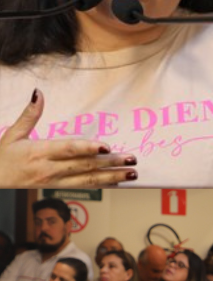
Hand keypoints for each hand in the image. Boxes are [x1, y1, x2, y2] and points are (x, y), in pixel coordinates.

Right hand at [0, 90, 137, 186]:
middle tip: (131, 159)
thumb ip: (30, 115)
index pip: (68, 149)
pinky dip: (102, 183)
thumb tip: (39, 94)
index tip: (106, 146)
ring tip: (131, 173)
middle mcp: (50, 169)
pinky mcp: (58, 187)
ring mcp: (56, 180)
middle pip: (85, 165)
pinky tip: (117, 181)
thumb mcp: (13, 134)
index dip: (88, 148)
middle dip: (110, 163)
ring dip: (112, 176)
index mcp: (40, 152)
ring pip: (88, 179)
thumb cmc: (4, 156)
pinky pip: (84, 186)